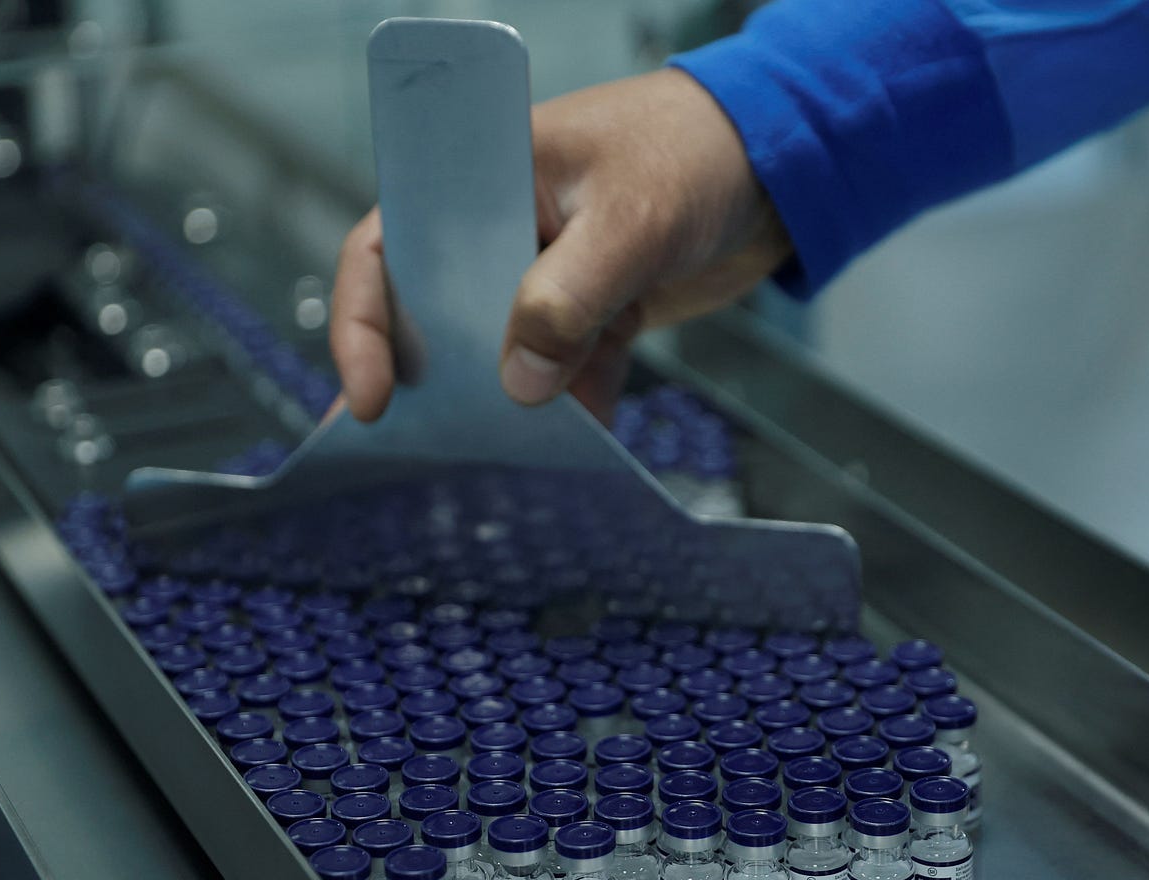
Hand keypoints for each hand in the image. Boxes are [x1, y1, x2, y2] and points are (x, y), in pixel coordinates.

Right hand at [329, 67, 791, 422]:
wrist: (783, 164)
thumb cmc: (697, 151)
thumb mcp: (630, 221)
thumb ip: (569, 299)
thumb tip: (520, 383)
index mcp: (482, 176)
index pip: (387, 248)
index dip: (366, 323)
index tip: (375, 397)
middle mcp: (503, 228)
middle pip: (437, 313)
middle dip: (431, 382)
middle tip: (414, 448)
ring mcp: (550, 272)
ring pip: (507, 351)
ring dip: (512, 405)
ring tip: (506, 459)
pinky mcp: (597, 309)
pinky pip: (571, 368)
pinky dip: (578, 404)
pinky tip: (584, 442)